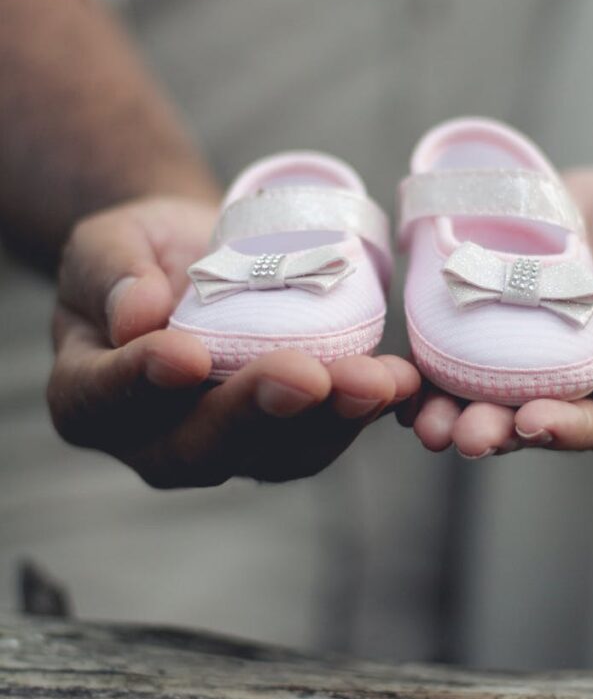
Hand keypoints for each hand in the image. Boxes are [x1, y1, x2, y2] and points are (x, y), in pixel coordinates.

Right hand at [48, 196, 419, 486]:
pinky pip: (318, 438)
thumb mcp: (106, 243)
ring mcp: (221, 446)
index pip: (107, 397)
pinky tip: (397, 382)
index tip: (185, 356)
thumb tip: (137, 315)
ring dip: (329, 420)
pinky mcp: (278, 438)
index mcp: (89, 395)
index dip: (144, 382)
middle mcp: (151, 440)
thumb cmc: (140, 254)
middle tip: (308, 377)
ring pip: (274, 454)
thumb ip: (110, 274)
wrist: (192, 262)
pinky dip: (359, 413)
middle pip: (201, 444)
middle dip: (260, 411)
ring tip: (377, 381)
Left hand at [408, 162, 592, 453]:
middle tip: (459, 434)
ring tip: (423, 418)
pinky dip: (433, 365)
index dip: (561, 429)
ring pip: (488, 396)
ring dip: (452, 410)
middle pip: (530, 421)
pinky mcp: (498, 323)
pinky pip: (462, 350)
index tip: (528, 422)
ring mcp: (532, 355)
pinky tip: (405, 376)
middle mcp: (575, 383)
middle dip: (492, 430)